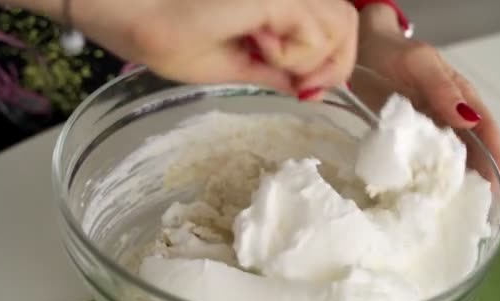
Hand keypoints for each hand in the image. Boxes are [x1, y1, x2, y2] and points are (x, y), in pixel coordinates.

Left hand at [63, 0, 357, 94]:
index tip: (301, 93)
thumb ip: (269, 73)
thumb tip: (302, 86)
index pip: (325, 35)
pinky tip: (279, 49)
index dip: (318, 69)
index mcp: (270, 1)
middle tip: (304, 87)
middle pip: (341, 19)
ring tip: (292, 70)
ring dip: (321, 45)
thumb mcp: (218, 66)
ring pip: (331, 10)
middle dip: (330, 59)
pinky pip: (307, 7)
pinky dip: (305, 33)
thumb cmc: (158, 34)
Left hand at [354, 4, 499, 196]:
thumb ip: (443, 89)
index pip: (488, 133)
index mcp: (462, 98)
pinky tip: (418, 197)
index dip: (497, 161)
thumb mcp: (420, 63)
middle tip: (475, 213)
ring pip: (446, 160)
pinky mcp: (405, 137)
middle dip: (477, 181)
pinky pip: (418, 160)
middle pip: (471, 152)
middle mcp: (449, 117)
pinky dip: (422, 178)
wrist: (362, 50)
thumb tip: (469, 120)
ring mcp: (427, 129)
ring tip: (450, 212)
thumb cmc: (394, 52)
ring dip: (450, 183)